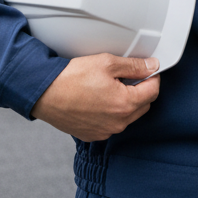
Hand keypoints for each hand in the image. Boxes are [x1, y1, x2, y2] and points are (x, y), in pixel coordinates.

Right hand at [31, 54, 160, 140]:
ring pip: (128, 116)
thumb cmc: (72, 78)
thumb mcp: (108, 63)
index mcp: (124, 104)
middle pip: (143, 105)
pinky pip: (112, 123)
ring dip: (127, 102)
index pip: (153, 91)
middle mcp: (117, 123)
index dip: (152, 76)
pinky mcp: (92, 134)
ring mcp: (104, 131)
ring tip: (112, 86)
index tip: (147, 69)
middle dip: (141, 89)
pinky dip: (112, 112)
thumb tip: (152, 66)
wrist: (44, 94)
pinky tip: (101, 99)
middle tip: (129, 76)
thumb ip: (134, 66)